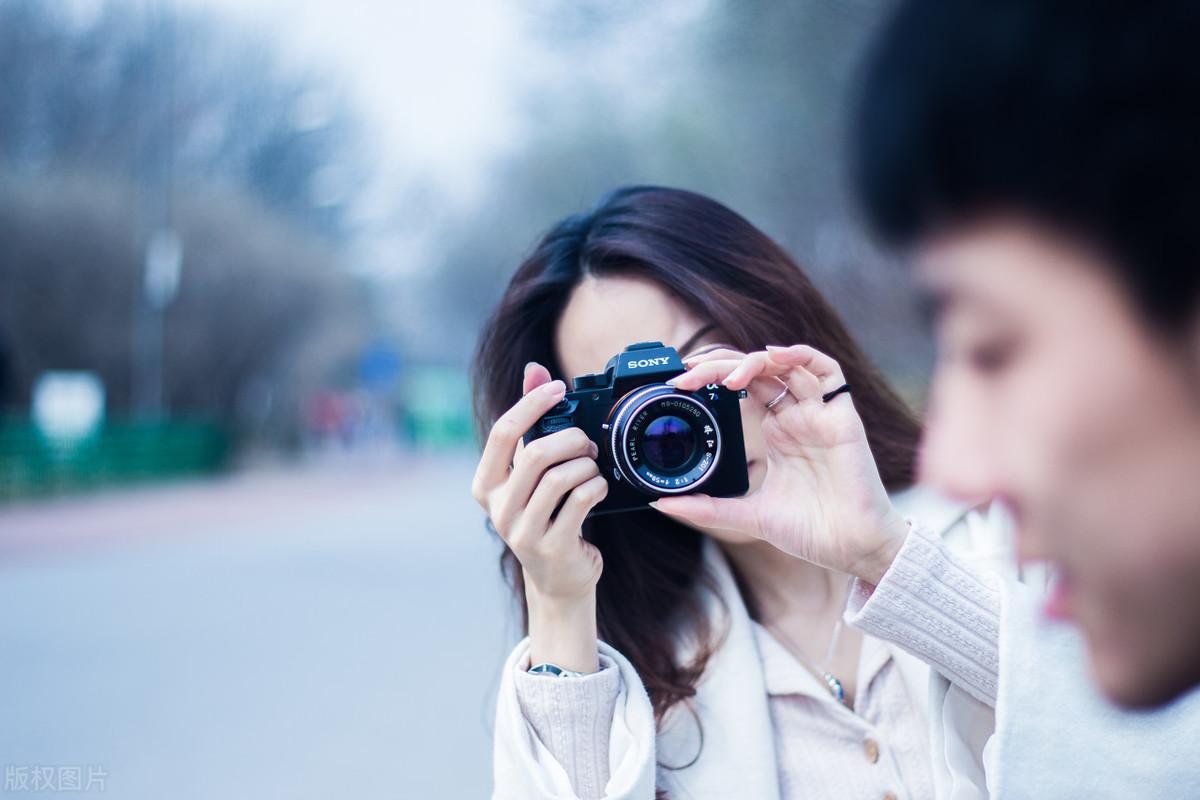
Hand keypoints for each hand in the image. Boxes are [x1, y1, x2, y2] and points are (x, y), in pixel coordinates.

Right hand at [471, 362, 608, 672]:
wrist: (559, 577)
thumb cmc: (547, 513)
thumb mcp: (533, 470)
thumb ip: (531, 421)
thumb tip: (534, 369)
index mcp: (484, 484)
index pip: (503, 432)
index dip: (532, 403)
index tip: (559, 387)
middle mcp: (497, 509)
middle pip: (535, 454)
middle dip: (570, 439)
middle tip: (588, 441)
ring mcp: (522, 531)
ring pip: (561, 477)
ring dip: (587, 465)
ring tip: (593, 468)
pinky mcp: (551, 547)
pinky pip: (581, 500)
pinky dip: (597, 486)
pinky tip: (598, 487)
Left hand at [653, 344, 909, 583]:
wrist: (852, 549)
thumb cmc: (811, 531)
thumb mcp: (746, 515)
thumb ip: (706, 508)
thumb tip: (661, 504)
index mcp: (775, 432)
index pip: (741, 387)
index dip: (712, 377)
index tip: (678, 383)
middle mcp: (795, 416)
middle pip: (756, 370)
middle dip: (720, 365)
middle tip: (687, 373)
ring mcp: (818, 413)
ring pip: (785, 364)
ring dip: (753, 361)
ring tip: (726, 377)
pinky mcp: (841, 417)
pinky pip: (828, 370)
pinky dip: (802, 355)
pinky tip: (775, 357)